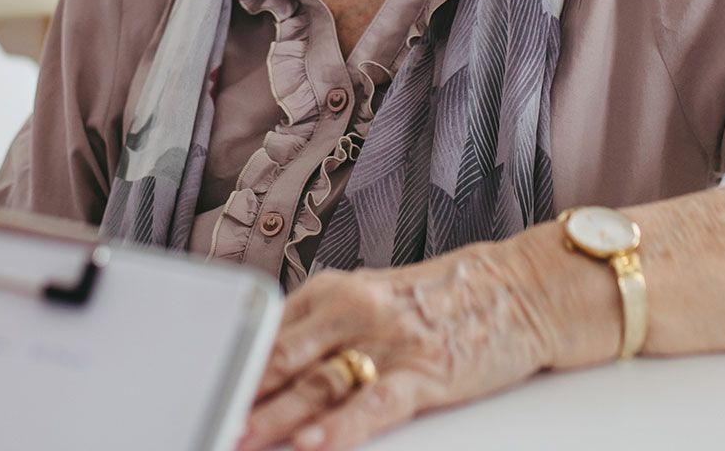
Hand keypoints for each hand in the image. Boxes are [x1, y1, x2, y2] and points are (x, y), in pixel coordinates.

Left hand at [239, 240, 562, 450]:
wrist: (522, 288)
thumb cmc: (444, 300)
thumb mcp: (372, 299)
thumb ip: (320, 329)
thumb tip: (265, 370)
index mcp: (334, 290)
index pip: (269, 332)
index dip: (232, 367)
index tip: (202, 390)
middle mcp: (356, 309)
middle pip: (283, 359)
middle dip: (241, 397)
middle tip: (209, 421)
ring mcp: (391, 341)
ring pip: (319, 384)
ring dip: (275, 419)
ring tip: (243, 440)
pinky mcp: (426, 371)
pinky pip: (374, 405)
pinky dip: (340, 428)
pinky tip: (313, 445)